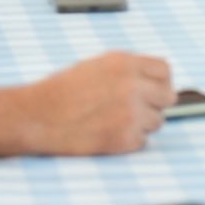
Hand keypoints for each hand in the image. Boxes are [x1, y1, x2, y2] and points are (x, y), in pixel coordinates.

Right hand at [17, 52, 174, 154]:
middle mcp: (132, 85)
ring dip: (141, 124)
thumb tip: (155, 83)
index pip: (165, 70)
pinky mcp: (124, 138)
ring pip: (156, 122)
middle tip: (137, 110)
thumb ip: (128, 70)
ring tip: (114, 121)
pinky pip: (142, 141)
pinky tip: (107, 134)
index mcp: (124, 63)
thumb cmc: (62, 91)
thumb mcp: (97, 65)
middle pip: (167, 97)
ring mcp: (130, 113)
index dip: (160, 82)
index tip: (152, 91)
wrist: (37, 115)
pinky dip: (128, 141)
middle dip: (155, 104)